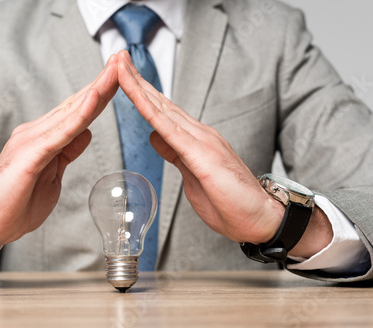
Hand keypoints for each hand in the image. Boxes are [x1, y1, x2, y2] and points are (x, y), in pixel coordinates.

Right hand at [0, 56, 119, 259]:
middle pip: (76, 104)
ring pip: (71, 112)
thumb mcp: (52, 175)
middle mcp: (36, 132)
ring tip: (116, 69)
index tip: (119, 76)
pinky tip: (95, 99)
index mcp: (44, 138)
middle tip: (122, 58)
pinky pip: (61, 132)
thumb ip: (67, 152)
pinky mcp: (30, 154)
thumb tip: (86, 133)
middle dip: (102, 82)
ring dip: (96, 90)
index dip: (99, 93)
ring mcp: (31, 140)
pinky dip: (80, 114)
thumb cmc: (16, 205)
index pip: (77, 111)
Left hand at [117, 50, 331, 255]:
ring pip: (161, 109)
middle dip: (136, 79)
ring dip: (138, 86)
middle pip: (160, 103)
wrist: (261, 219)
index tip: (124, 75)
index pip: (163, 111)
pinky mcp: (201, 153)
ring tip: (120, 64)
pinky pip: (169, 128)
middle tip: (118, 56)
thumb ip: (174, 154)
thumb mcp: (192, 174)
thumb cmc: (230, 204)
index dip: (142, 92)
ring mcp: (202, 140)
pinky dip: (149, 109)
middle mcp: (199, 133)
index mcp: (195, 139)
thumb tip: (154, 137)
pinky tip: (135, 95)